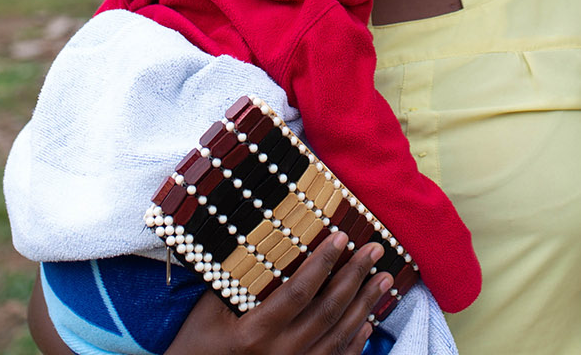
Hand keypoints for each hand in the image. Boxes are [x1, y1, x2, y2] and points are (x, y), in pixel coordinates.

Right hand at [165, 232, 391, 354]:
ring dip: (365, 306)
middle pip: (328, 312)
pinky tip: (367, 321)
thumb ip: (235, 281)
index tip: (342, 237)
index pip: (299, 292)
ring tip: (383, 281)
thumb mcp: (208, 312)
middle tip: (375, 251)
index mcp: (255, 333)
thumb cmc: (197, 348)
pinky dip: (355, 342)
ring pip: (339, 337)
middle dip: (355, 278)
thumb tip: (262, 242)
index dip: (323, 263)